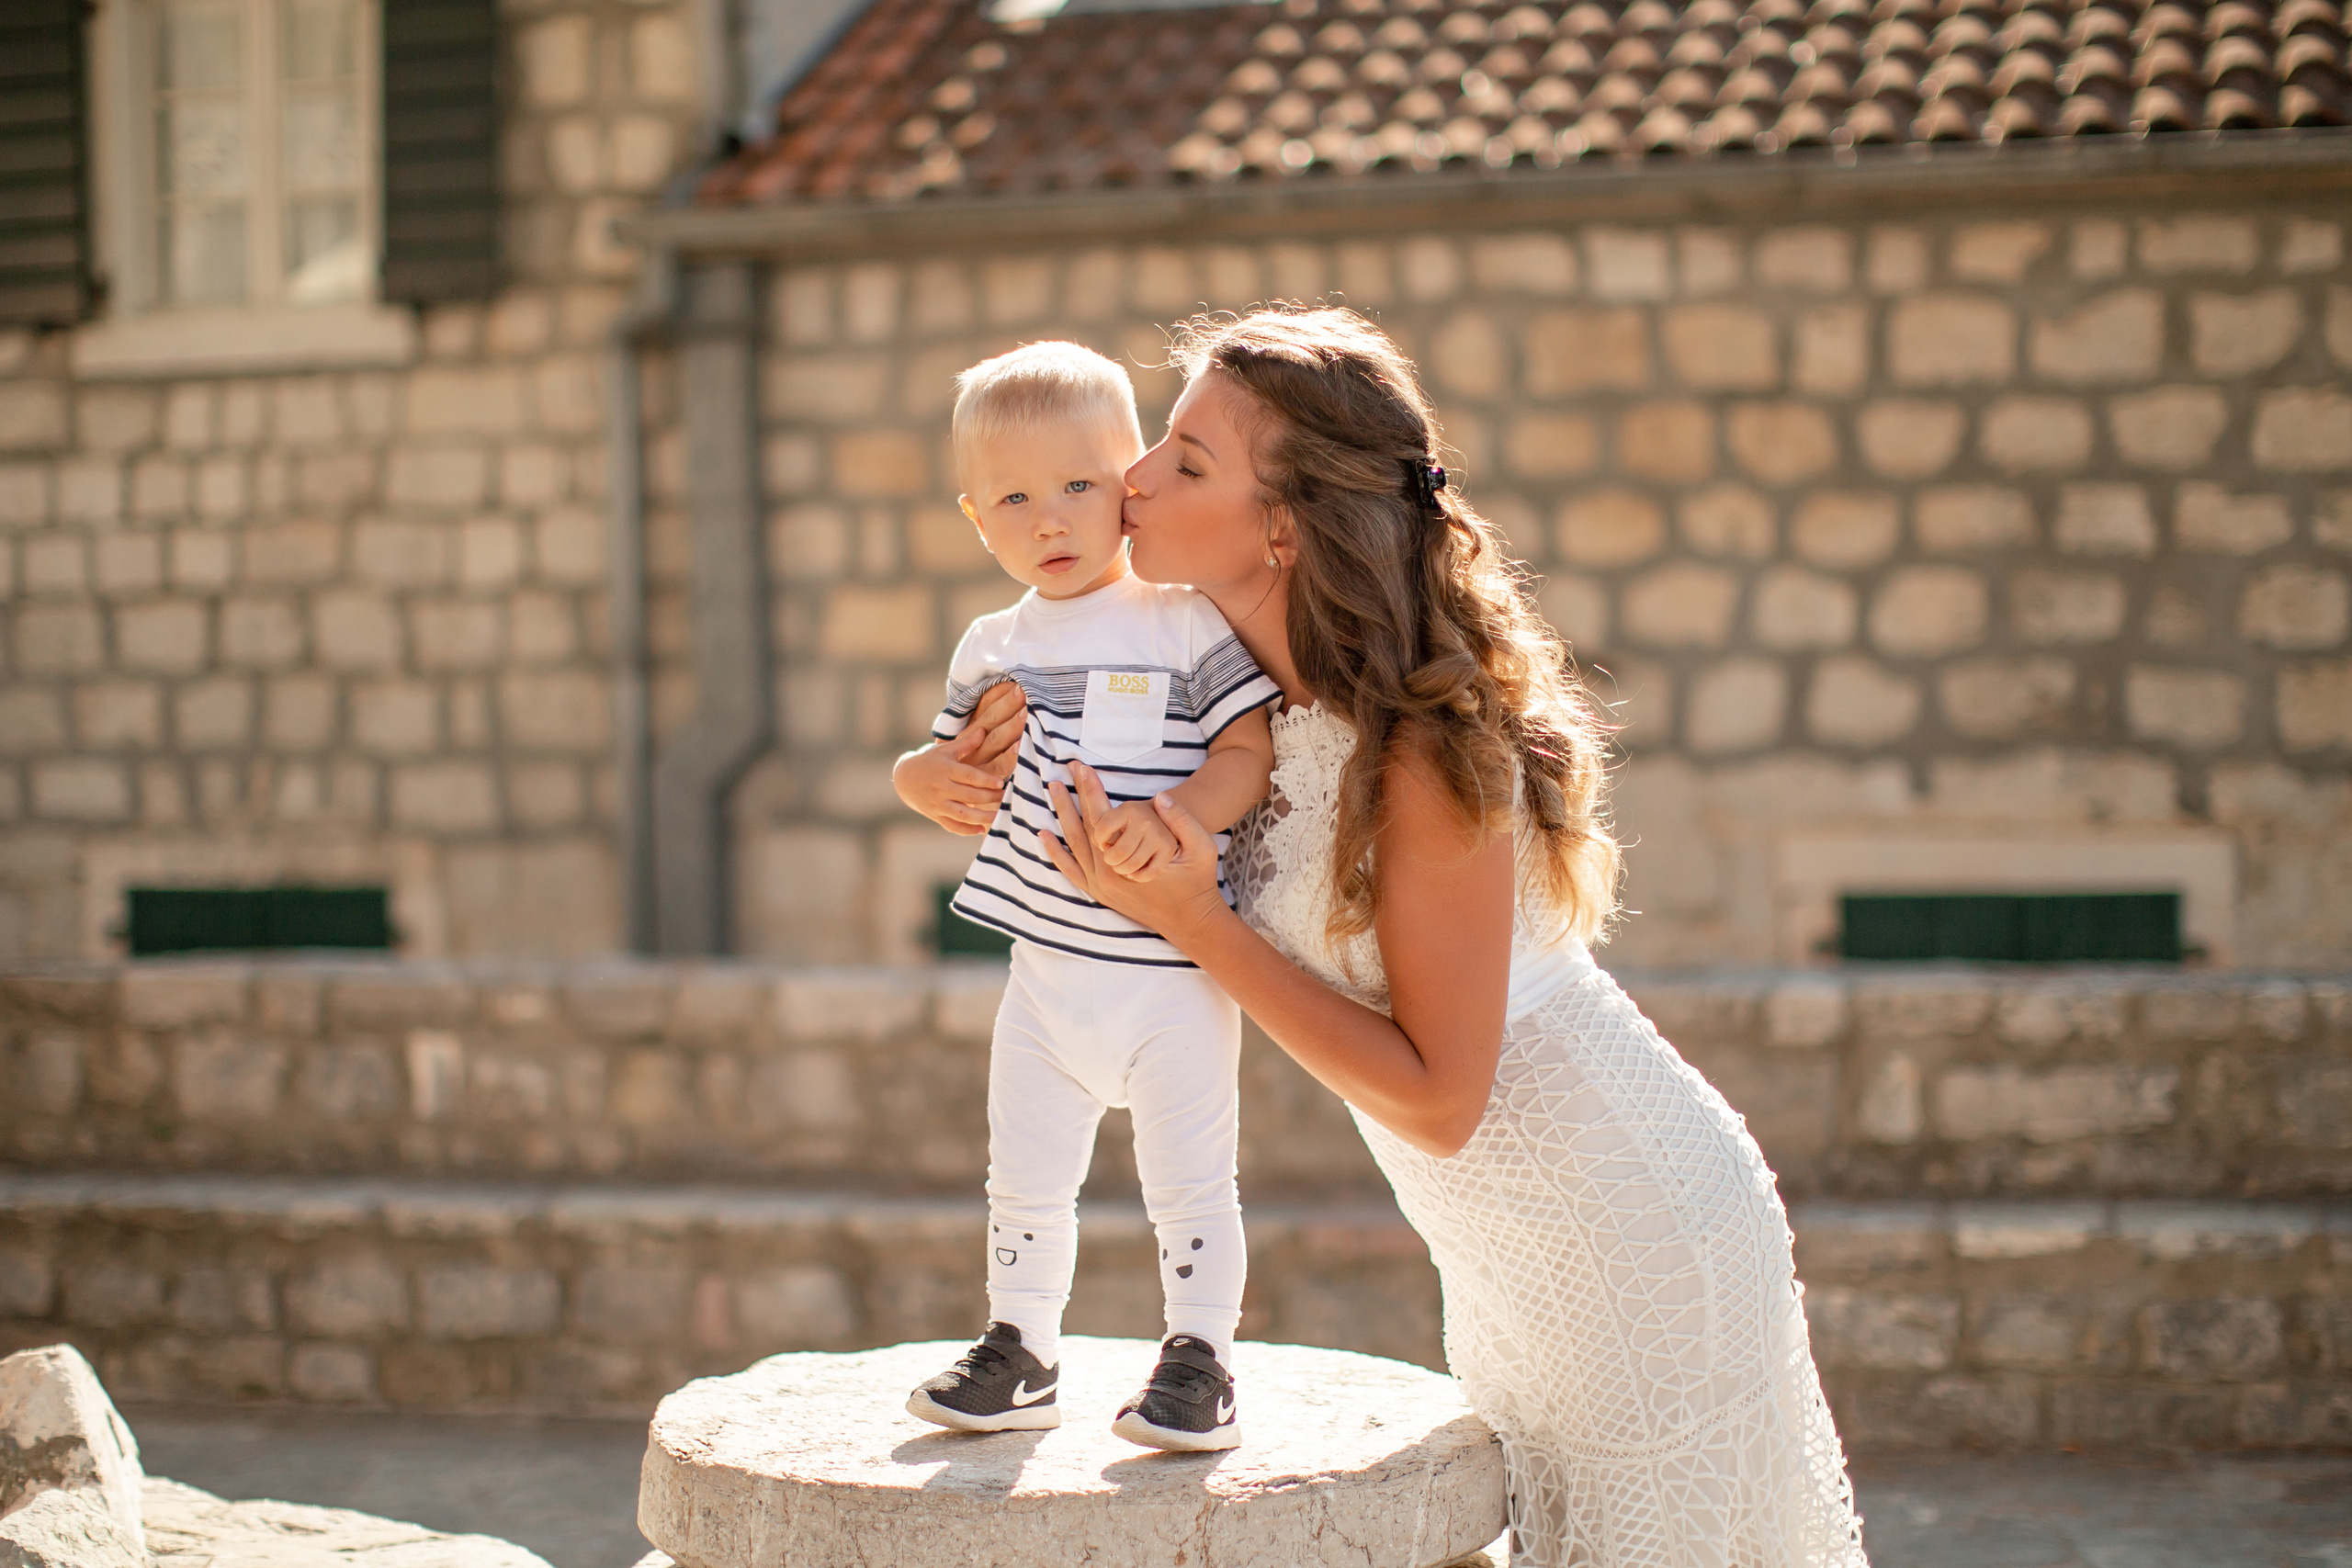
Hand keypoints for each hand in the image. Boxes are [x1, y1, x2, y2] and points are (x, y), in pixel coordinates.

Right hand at [892, 681, 1027, 834]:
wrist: (904, 778)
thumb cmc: (929, 760)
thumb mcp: (945, 750)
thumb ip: (965, 743)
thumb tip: (984, 730)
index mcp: (945, 769)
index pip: (968, 776)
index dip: (985, 780)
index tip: (1000, 783)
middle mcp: (940, 787)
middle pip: (969, 795)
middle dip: (989, 798)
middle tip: (1006, 797)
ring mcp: (937, 803)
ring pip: (962, 814)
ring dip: (982, 817)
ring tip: (999, 817)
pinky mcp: (935, 815)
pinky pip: (952, 826)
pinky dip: (966, 830)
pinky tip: (982, 830)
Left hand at [1040, 762, 1228, 945]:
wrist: (1190, 920)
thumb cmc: (1197, 882)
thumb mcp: (1202, 848)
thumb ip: (1183, 820)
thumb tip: (1161, 797)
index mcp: (1130, 856)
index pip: (1102, 815)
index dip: (1091, 789)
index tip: (1081, 767)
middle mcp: (1108, 872)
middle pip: (1082, 826)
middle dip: (1071, 797)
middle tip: (1060, 773)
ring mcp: (1101, 885)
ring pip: (1074, 844)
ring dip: (1062, 816)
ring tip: (1053, 790)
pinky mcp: (1100, 894)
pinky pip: (1071, 870)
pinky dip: (1056, 852)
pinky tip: (1045, 835)